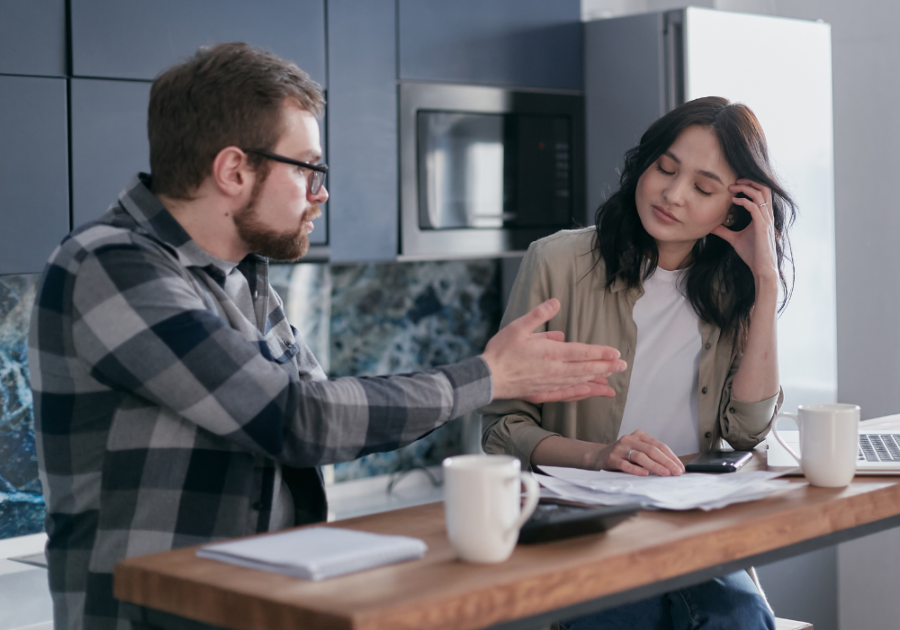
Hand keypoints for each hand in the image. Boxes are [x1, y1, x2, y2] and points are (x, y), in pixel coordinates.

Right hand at [481, 299, 626, 403]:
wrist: (487, 377)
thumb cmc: (501, 351)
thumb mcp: (518, 326)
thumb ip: (539, 315)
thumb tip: (556, 302)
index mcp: (551, 353)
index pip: (582, 352)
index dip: (600, 352)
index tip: (615, 353)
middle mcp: (554, 370)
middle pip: (586, 369)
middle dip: (606, 367)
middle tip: (623, 366)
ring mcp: (550, 384)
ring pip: (579, 383)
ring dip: (597, 381)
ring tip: (611, 380)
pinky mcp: (543, 393)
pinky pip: (566, 395)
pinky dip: (580, 394)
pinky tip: (588, 393)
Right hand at [584, 430, 683, 476]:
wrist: (598, 456)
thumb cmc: (623, 455)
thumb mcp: (638, 450)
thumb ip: (652, 455)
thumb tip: (673, 467)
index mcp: (639, 435)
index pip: (659, 445)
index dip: (671, 457)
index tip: (680, 467)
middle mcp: (630, 439)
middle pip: (652, 450)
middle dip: (666, 462)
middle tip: (676, 472)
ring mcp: (620, 448)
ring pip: (640, 456)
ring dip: (655, 466)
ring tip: (665, 474)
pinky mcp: (612, 458)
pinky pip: (625, 464)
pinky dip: (636, 469)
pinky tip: (644, 474)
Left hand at [711, 179, 778, 288]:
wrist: (761, 268)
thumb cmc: (752, 254)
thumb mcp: (734, 239)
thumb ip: (725, 231)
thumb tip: (711, 227)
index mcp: (763, 216)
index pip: (762, 192)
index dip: (750, 185)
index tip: (734, 184)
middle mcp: (767, 215)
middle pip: (764, 188)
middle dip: (749, 181)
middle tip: (734, 181)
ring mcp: (766, 220)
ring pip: (760, 194)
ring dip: (745, 188)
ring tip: (732, 188)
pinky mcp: (762, 226)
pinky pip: (754, 207)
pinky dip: (744, 201)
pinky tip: (734, 201)